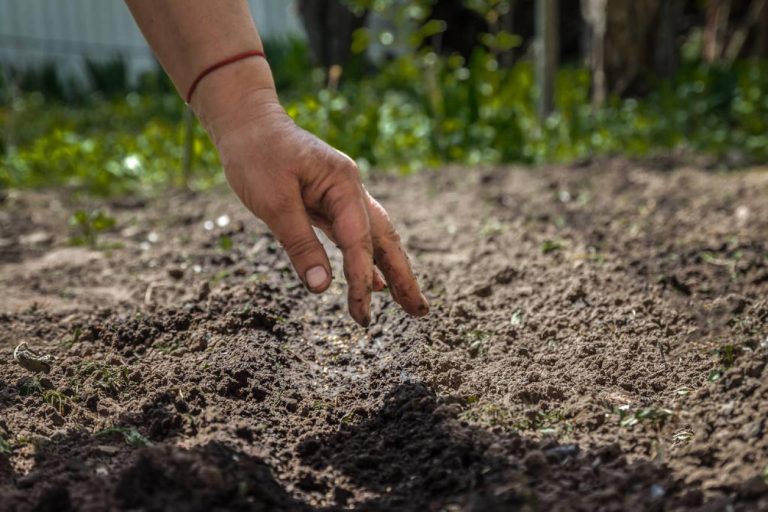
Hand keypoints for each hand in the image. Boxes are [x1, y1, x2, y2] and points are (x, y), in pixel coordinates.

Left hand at [194, 71, 428, 325]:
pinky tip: (376, 281)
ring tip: (410, 304)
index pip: (358, 242)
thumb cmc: (256, 154)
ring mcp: (342, 195)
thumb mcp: (273, 202)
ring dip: (392, 271)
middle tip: (420, 312)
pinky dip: (367, 259)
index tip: (360, 314)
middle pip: (384, 239)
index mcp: (343, 184)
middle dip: (403, 277)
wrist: (245, 120)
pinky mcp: (328, 201)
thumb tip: (322, 287)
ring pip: (374, 239)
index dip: (361, 280)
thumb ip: (300, 244)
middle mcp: (350, 189)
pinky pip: (354, 236)